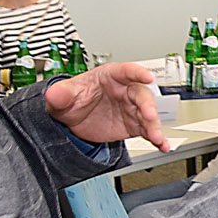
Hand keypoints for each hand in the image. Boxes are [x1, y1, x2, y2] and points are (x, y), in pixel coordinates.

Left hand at [45, 61, 169, 150]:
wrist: (72, 120)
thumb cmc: (73, 99)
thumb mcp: (63, 95)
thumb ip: (61, 93)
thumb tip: (55, 93)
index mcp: (110, 77)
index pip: (126, 71)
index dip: (137, 73)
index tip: (147, 77)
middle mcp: (125, 91)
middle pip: (142, 95)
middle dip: (148, 106)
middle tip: (149, 116)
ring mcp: (131, 108)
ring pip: (148, 114)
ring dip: (154, 125)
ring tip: (156, 137)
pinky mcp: (134, 124)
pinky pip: (148, 130)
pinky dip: (157, 138)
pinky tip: (163, 145)